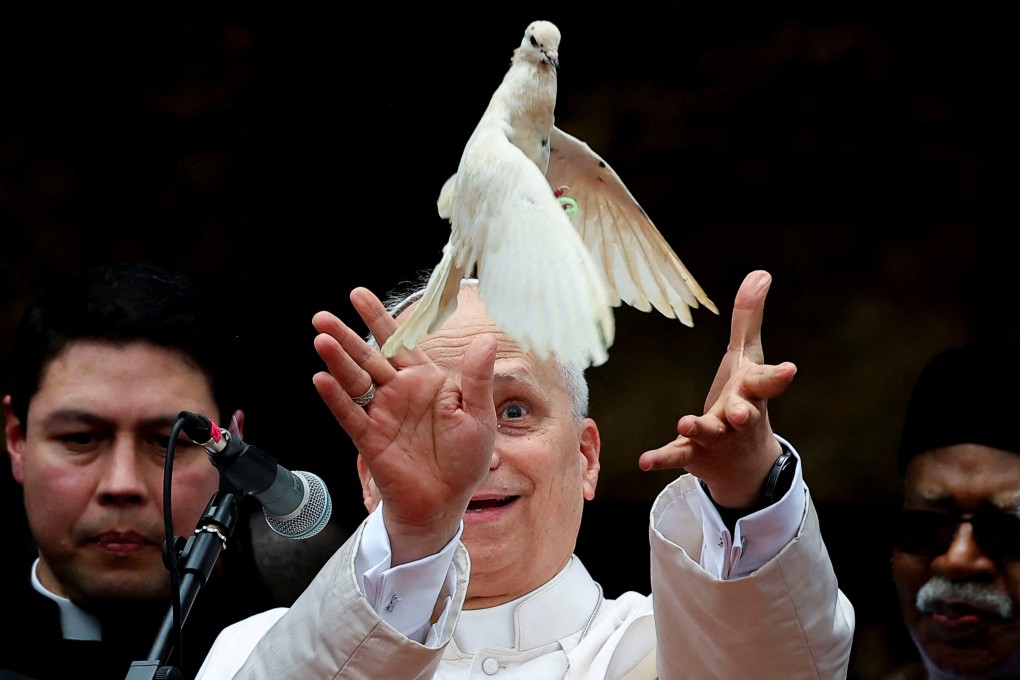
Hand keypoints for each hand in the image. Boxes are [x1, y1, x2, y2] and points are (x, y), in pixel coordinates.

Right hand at [311, 287, 496, 564]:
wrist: (447, 502)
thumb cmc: (465, 459)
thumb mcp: (480, 415)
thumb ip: (477, 378)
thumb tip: (485, 340)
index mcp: (426, 381)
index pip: (399, 343)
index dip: (378, 319)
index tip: (357, 295)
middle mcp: (399, 393)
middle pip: (368, 357)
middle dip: (346, 336)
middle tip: (322, 317)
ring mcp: (382, 414)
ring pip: (355, 381)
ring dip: (338, 361)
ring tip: (322, 340)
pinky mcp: (370, 439)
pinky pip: (350, 415)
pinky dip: (336, 399)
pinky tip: (322, 380)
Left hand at [638, 270, 796, 508]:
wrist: (745, 464)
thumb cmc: (745, 399)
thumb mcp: (747, 359)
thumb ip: (749, 318)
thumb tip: (761, 272)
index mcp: (752, 394)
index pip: (766, 383)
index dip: (777, 377)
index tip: (789, 369)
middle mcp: (738, 418)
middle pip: (744, 415)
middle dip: (743, 413)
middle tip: (740, 412)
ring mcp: (716, 438)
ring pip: (709, 434)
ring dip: (698, 428)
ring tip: (685, 423)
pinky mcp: (693, 454)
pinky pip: (677, 455)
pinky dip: (662, 457)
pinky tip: (644, 460)